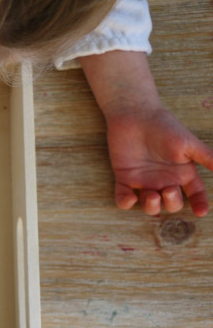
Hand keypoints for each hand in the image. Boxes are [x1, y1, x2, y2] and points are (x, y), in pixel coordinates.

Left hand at [79, 50, 212, 216]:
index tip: (200, 212)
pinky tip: (130, 197)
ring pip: (149, 205)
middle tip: (168, 190)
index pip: (194, 192)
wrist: (136, 116)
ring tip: (152, 195)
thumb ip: (207, 158)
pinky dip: (125, 202)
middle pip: (172, 202)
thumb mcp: (189, 144)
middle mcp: (164, 179)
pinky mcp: (124, 178)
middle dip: (172, 202)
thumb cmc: (164, 127)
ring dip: (151, 206)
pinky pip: (123, 198)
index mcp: (182, 172)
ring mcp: (144, 180)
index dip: (199, 203)